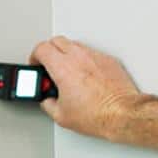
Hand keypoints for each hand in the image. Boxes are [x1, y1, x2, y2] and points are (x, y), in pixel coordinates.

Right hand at [29, 37, 144, 141]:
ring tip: (66, 71)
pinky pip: (91, 53)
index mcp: (63, 67)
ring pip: (74, 45)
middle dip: (49, 52)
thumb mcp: (61, 116)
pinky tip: (83, 74)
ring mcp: (95, 56)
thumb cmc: (97, 115)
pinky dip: (84, 60)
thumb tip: (47, 100)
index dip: (35, 57)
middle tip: (48, 65)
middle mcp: (79, 57)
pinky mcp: (108, 60)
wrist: (122, 114)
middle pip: (56, 41)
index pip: (41, 48)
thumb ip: (48, 103)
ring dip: (66, 54)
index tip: (36, 64)